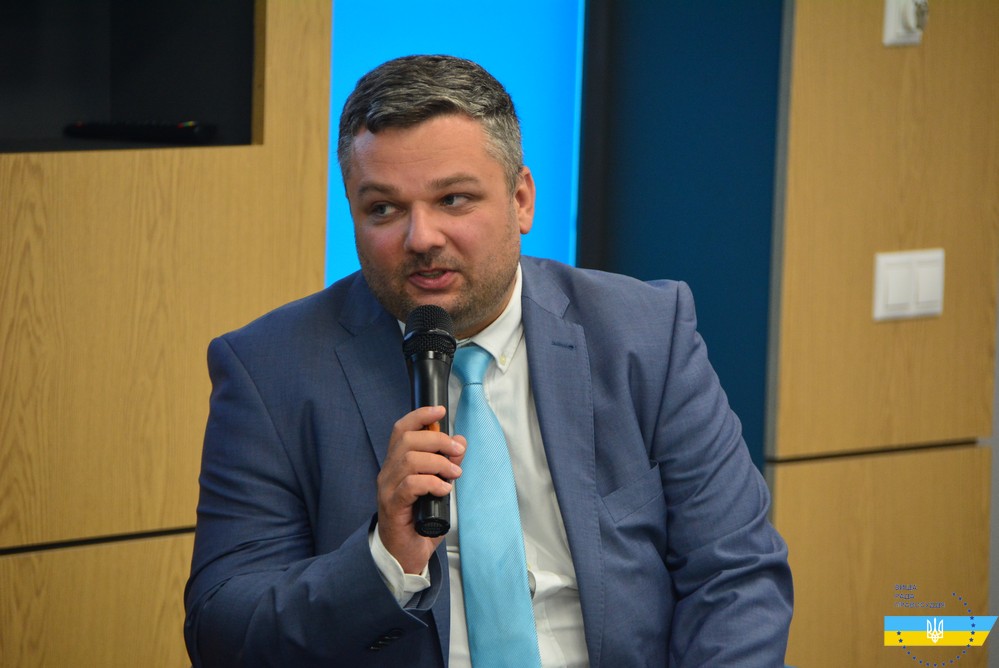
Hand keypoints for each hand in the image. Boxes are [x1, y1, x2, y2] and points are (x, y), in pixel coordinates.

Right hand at [376, 405, 465, 573]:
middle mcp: (387, 473)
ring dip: (438, 462)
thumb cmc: (420, 522)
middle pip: (407, 440)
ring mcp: (387, 490)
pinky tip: (444, 490)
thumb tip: (460, 442)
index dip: (420, 415)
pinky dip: (432, 483)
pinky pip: (411, 485)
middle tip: (457, 450)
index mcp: (396, 465)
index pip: (401, 430)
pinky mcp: (392, 507)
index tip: (440, 410)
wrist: (405, 557)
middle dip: (437, 439)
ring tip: (453, 475)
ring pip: (409, 460)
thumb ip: (447, 465)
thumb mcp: (439, 488)